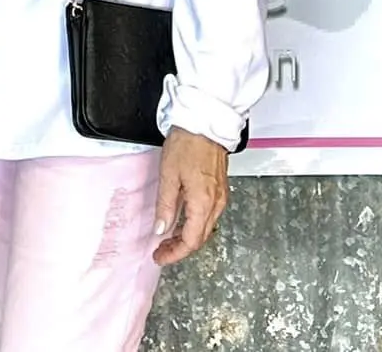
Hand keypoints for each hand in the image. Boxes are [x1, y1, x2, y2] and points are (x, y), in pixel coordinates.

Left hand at [152, 128, 229, 264]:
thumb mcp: (168, 175)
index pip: (192, 240)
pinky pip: (209, 216)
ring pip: (205, 228)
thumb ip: (166, 205)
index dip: (175, 253)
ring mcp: (221, 198)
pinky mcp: (220, 190)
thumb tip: (161, 230)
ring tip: (167, 238)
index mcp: (204, 202)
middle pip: (200, 238)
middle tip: (160, 250)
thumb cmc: (186, 145)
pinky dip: (194, 224)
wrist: (205, 125)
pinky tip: (181, 221)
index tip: (160, 257)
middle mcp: (217, 204)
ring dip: (187, 237)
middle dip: (180, 248)